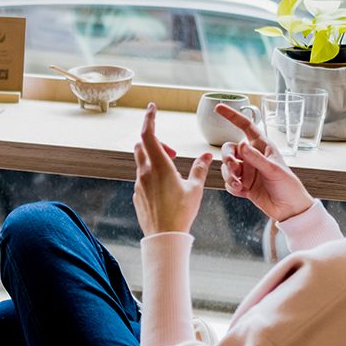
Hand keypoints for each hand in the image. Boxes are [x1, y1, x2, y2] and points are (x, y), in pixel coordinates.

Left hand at [133, 104, 212, 235]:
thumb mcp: (195, 188)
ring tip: (171, 170)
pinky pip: (142, 178)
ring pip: (141, 162)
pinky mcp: (137, 195)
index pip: (148, 134)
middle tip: (173, 152)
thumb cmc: (181, 212)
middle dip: (155, 141)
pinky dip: (151, 175)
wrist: (164, 237)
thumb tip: (208, 155)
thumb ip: (200, 168)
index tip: (151, 107)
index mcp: (159, 166)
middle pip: (142, 146)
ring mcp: (138, 184)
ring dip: (153, 159)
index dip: (149, 118)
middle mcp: (145, 173)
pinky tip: (165, 187)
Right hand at [212, 103, 313, 222]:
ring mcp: (247, 171)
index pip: (245, 126)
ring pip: (226, 167)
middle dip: (227, 159)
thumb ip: (256, 158)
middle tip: (234, 169)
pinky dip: (231, 186)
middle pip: (229, 150)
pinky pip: (228, 182)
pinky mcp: (243, 185)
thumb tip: (240, 144)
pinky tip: (242, 192)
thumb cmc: (288, 186)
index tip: (218, 107)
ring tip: (239, 185)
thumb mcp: (274, 170)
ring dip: (229, 175)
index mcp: (262, 147)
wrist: (289, 209)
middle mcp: (252, 156)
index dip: (232, 116)